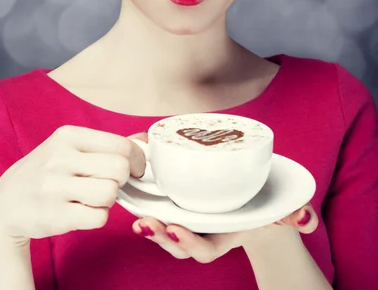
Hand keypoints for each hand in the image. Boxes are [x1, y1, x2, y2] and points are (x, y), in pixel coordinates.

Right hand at [0, 126, 146, 245]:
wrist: (6, 204)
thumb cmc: (49, 173)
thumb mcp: (69, 147)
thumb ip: (104, 145)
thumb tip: (146, 142)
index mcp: (68, 135)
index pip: (121, 145)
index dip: (136, 160)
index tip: (134, 169)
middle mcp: (60, 158)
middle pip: (119, 169)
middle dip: (121, 181)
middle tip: (109, 183)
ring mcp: (54, 187)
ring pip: (110, 194)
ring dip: (108, 201)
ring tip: (92, 197)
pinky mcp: (54, 215)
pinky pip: (99, 218)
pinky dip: (97, 217)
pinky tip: (83, 211)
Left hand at [130, 133, 317, 261]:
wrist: (260, 196)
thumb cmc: (267, 203)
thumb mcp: (282, 208)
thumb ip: (294, 214)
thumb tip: (306, 219)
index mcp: (225, 233)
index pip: (205, 250)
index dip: (190, 245)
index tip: (177, 230)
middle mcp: (205, 230)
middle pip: (178, 244)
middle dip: (162, 238)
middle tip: (148, 225)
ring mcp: (193, 218)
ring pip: (166, 229)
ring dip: (151, 224)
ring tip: (138, 216)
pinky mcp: (182, 200)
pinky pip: (162, 206)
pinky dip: (149, 200)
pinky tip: (135, 190)